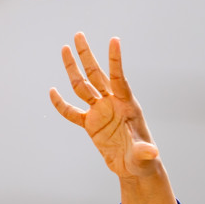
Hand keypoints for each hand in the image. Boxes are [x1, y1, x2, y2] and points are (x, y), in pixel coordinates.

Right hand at [49, 34, 160, 179]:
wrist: (133, 167)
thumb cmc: (143, 159)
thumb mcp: (144, 156)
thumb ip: (144, 152)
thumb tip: (152, 153)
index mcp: (127, 105)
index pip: (119, 79)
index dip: (115, 60)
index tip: (114, 40)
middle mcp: (112, 103)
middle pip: (96, 75)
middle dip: (87, 56)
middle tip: (78, 35)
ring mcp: (100, 112)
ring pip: (83, 87)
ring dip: (73, 69)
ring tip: (64, 49)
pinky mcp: (90, 125)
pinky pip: (72, 112)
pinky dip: (61, 104)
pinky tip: (52, 92)